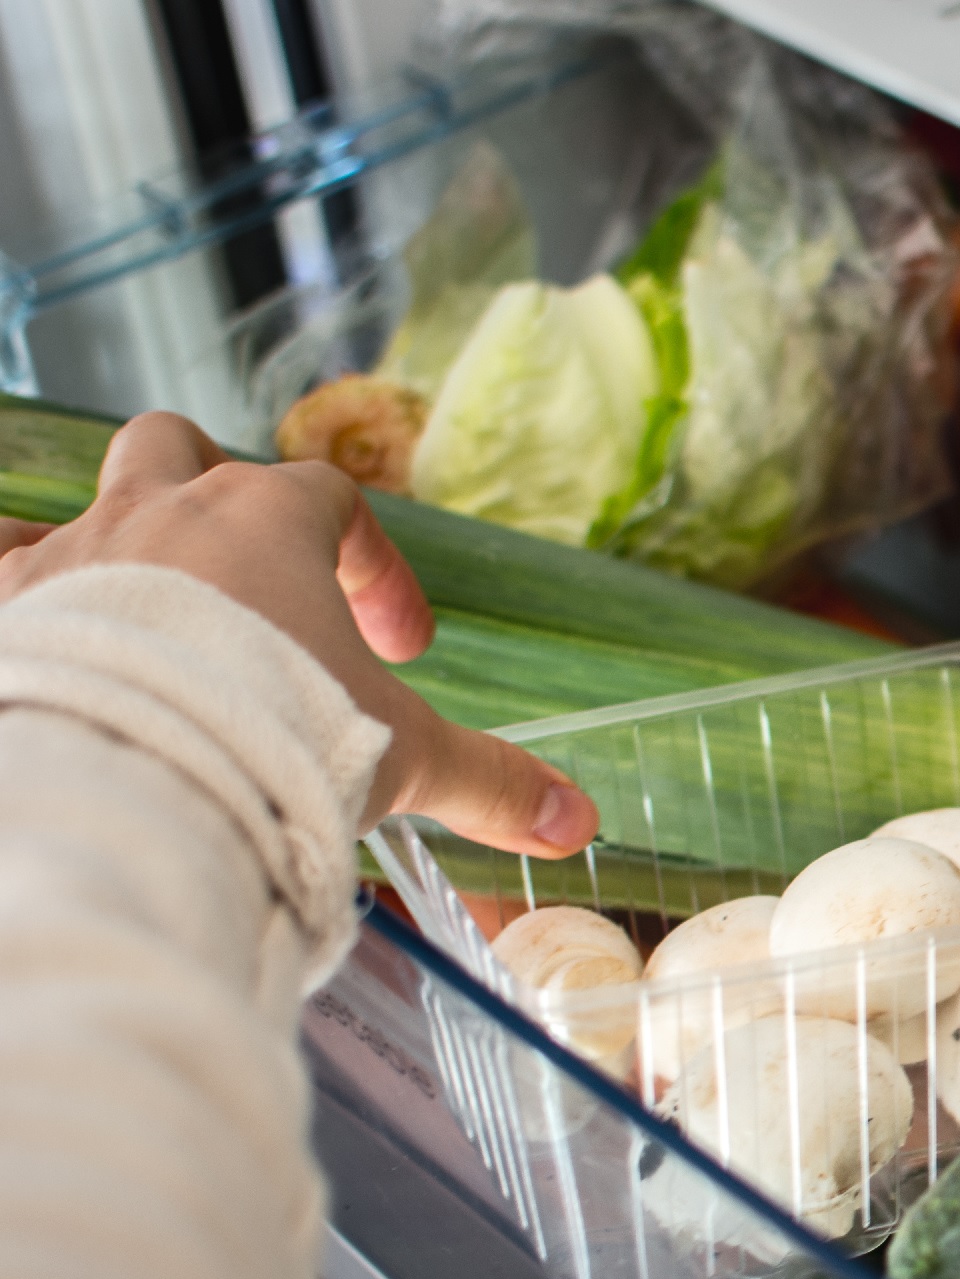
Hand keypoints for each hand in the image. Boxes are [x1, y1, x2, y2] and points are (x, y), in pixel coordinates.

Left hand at [0, 412, 597, 856]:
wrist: (131, 777)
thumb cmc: (275, 739)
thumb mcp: (401, 758)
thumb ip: (489, 781)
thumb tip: (577, 822)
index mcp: (271, 522)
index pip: (336, 502)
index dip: (376, 567)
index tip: (403, 646)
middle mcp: (161, 513)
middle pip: (181, 450)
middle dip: (217, 494)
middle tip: (253, 581)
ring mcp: (69, 555)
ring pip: (81, 497)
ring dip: (111, 539)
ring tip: (141, 616)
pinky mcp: (3, 608)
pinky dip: (16, 589)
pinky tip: (37, 635)